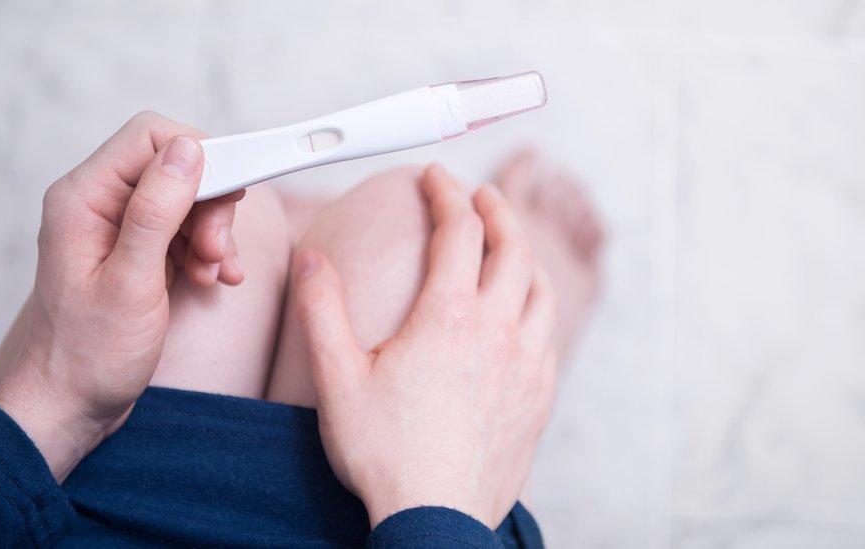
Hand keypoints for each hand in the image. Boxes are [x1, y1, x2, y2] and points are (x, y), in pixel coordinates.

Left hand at [0, 112, 243, 480]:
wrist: (71, 404)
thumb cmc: (88, 355)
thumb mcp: (130, 283)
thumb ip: (156, 212)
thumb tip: (189, 151)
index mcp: (84, 199)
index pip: (151, 137)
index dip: (202, 155)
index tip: (234, 191)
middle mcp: (99, 205)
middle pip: (176, 167)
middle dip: (211, 204)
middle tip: (218, 250)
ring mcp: (119, 228)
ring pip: (188, 199)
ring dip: (214, 233)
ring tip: (215, 273)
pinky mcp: (138, 251)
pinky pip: (186, 230)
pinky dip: (209, 251)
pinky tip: (214, 280)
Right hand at [292, 165, 557, 527]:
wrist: (435, 522)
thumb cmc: (384, 453)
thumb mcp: (337, 377)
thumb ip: (321, 309)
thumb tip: (313, 257)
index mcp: (448, 317)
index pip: (459, 230)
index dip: (447, 192)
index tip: (435, 176)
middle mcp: (498, 331)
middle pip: (512, 248)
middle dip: (497, 211)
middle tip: (481, 195)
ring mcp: (527, 365)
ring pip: (541, 289)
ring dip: (524, 256)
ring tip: (508, 247)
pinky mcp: (538, 398)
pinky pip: (551, 335)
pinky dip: (538, 307)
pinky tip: (524, 317)